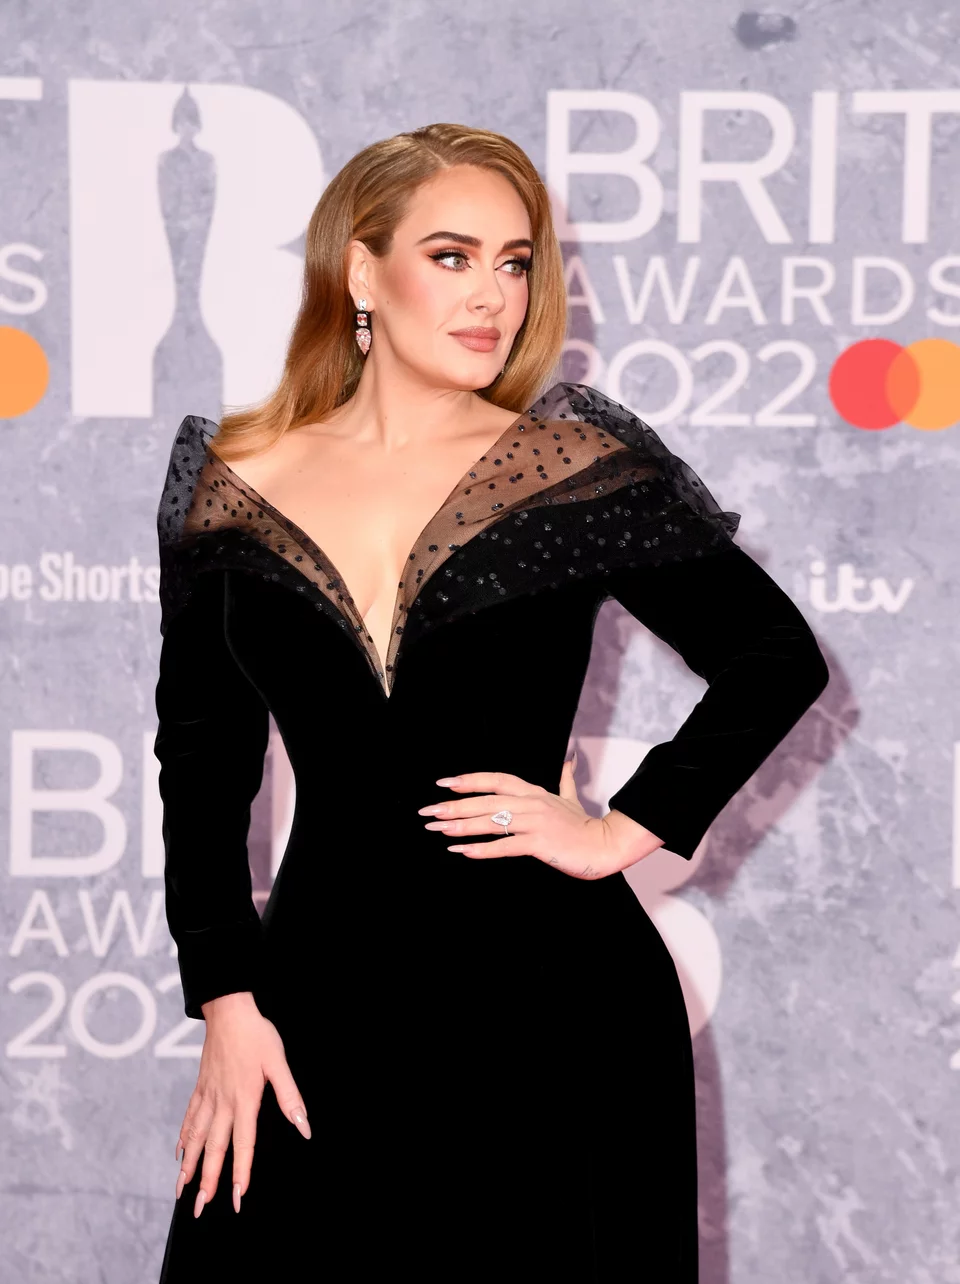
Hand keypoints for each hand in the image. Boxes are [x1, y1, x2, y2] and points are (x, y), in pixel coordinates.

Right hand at [175, 991, 309, 1217]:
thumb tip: (304, 1127)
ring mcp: (208, 1095)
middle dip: (207, 1181)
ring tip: (182, 1191)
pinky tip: (179, 1152)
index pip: (243, 1144)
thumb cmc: (256, 1035)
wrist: (228, 1010)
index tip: (236, 1199)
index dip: (240, 1172)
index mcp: (244, 1099)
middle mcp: (222, 1102)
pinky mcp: (200, 1086)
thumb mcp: (279, 1063)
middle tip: (199, 1209)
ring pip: (196, 1137)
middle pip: (214, 1148)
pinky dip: (184, 1137)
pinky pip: (189, 1117)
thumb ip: (290, 1097)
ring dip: (190, 1166)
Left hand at [418, 758, 664, 879]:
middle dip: (455, 806)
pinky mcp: (540, 843)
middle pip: (487, 800)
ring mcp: (536, 822)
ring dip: (462, 826)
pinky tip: (463, 852)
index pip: (496, 780)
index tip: (444, 784)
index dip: (470, 780)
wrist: (606, 846)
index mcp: (534, 792)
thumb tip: (569, 758)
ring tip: (438, 830)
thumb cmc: (584, 826)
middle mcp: (532, 803)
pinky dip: (483, 849)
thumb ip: (565, 779)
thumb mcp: (571, 799)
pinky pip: (506, 845)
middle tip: (428, 812)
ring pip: (492, 821)